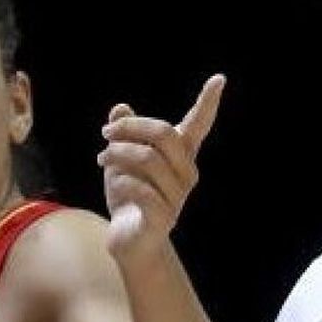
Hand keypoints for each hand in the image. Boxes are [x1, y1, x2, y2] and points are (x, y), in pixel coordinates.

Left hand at [97, 73, 225, 259]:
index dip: (208, 102)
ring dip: (116, 154)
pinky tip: (113, 184)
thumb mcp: (121, 161)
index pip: (198, 126)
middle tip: (106, 133)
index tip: (220, 79)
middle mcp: (186, 175)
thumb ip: (124, 135)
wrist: (131, 242)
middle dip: (130, 128)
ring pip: (147, 159)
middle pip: (164, 135)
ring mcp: (177, 197)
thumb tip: (120, 107)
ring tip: (101, 158)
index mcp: (180, 157)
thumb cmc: (130, 197)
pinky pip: (140, 189)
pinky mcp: (163, 218)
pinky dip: (120, 181)